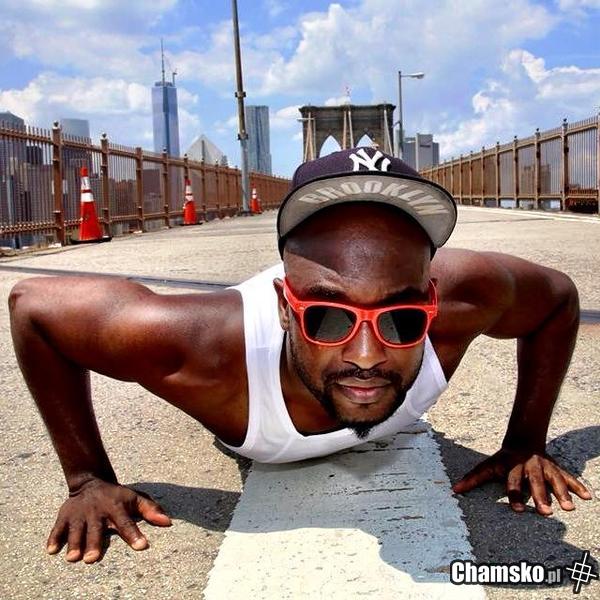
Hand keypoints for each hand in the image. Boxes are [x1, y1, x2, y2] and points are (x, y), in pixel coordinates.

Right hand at [46, 478, 171, 562]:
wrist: (91, 481)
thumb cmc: (117, 496)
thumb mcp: (135, 498)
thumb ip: (151, 510)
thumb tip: (168, 523)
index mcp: (116, 507)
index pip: (127, 522)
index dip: (135, 534)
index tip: (142, 546)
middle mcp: (97, 511)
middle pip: (96, 529)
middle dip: (94, 543)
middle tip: (93, 558)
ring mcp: (79, 513)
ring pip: (76, 530)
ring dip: (74, 543)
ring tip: (73, 558)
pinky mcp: (64, 515)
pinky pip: (57, 528)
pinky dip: (54, 538)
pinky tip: (51, 550)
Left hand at [452, 447, 591, 515]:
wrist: (523, 440)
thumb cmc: (503, 460)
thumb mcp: (487, 466)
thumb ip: (472, 479)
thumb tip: (454, 490)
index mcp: (511, 467)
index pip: (511, 482)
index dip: (512, 495)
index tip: (516, 510)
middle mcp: (529, 466)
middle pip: (534, 482)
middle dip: (540, 497)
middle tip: (545, 513)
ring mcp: (544, 467)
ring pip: (554, 479)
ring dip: (561, 493)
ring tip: (569, 508)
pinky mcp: (556, 468)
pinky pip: (568, 477)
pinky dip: (577, 486)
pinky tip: (587, 497)